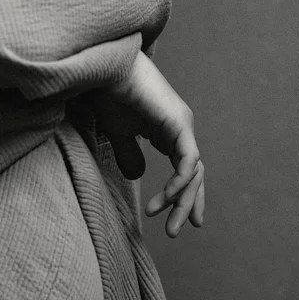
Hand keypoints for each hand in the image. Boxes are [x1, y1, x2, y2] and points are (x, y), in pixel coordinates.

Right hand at [87, 52, 204, 236]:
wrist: (105, 69)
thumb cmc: (109, 94)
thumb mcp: (118, 133)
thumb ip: (129, 154)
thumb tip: (137, 175)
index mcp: (169, 131)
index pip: (186, 169)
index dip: (185, 195)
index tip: (181, 221)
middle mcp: (181, 128)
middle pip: (194, 174)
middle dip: (187, 204)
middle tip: (177, 230)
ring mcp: (182, 125)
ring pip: (193, 172)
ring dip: (182, 200)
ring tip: (168, 222)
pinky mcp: (178, 124)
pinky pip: (188, 161)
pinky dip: (179, 183)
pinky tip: (166, 198)